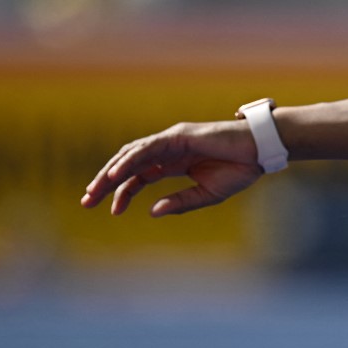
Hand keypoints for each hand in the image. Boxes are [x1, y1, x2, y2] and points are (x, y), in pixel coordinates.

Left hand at [81, 120, 262, 216]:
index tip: (110, 211)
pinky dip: (130, 160)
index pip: (139, 177)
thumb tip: (153, 211)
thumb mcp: (207, 194)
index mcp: (174, 164)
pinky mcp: (178, 136)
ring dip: (111, 172)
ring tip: (95, 190)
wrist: (260, 152)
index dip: (122, 193)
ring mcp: (171, 141)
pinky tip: (116, 175)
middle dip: (106, 183)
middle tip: (86, 202)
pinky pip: (148, 149)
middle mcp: (168, 150)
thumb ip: (181, 202)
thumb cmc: (240, 169)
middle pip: (128, 165)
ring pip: (132, 155)